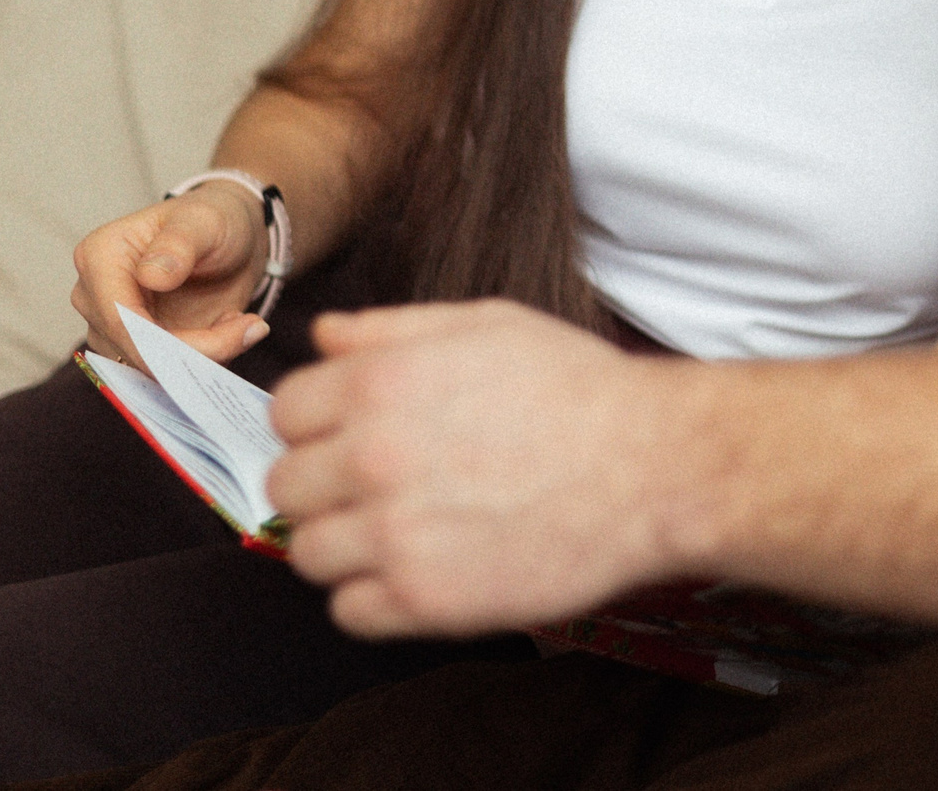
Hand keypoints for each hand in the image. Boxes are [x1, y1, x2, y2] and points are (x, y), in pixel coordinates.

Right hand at [70, 182, 269, 368]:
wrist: (229, 238)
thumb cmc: (212, 219)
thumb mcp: (204, 221)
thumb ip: (178, 244)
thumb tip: (150, 277)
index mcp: (99, 257)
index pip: (121, 318)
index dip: (169, 342)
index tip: (233, 332)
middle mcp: (94, 297)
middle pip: (135, 350)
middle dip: (198, 350)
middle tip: (252, 328)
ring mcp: (111, 327)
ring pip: (151, 369)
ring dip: (205, 355)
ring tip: (242, 323)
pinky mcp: (136, 348)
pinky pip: (168, 373)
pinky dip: (205, 359)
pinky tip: (229, 328)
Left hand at [268, 301, 685, 636]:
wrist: (652, 465)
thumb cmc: (578, 390)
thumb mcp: (487, 326)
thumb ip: (392, 327)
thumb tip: (324, 336)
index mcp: (380, 381)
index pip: (285, 412)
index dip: (319, 422)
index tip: (354, 434)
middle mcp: (373, 455)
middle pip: (286, 485)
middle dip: (326, 483)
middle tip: (380, 485)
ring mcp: (395, 533)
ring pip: (307, 552)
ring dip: (344, 543)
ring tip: (401, 531)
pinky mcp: (425, 599)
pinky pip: (348, 612)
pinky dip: (374, 597)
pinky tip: (420, 568)